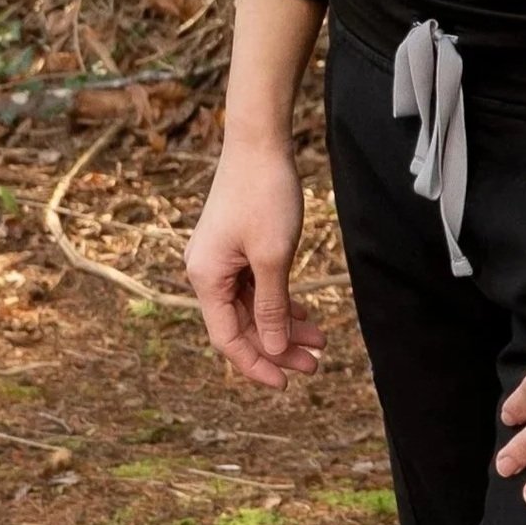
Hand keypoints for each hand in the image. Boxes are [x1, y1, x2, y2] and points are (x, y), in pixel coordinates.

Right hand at [184, 142, 326, 388]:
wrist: (259, 142)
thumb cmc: (264, 194)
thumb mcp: (273, 255)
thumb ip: (272, 306)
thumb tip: (272, 349)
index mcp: (207, 279)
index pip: (228, 338)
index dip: (256, 364)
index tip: (286, 382)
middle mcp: (208, 273)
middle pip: (243, 325)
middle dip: (278, 347)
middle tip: (315, 364)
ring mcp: (222, 259)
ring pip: (253, 307)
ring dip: (284, 325)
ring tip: (319, 341)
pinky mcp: (236, 246)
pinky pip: (256, 286)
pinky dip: (280, 301)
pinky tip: (305, 316)